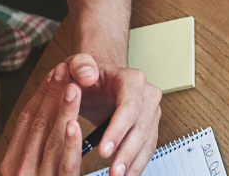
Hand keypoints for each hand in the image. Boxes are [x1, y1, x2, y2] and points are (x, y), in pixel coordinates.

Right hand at [0, 62, 85, 175]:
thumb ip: (34, 150)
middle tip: (64, 69)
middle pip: (38, 125)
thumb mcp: (32, 169)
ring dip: (64, 111)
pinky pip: (66, 164)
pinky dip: (70, 143)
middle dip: (52, 95)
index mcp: (12, 161)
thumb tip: (45, 116)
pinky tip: (74, 124)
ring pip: (52, 139)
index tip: (53, 74)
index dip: (40, 95)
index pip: (26, 120)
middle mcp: (21, 169)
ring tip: (73, 87)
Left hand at [65, 54, 161, 175]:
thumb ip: (79, 64)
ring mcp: (151, 112)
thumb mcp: (77, 64)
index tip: (102, 150)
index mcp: (132, 80)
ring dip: (133, 163)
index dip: (118, 130)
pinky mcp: (149, 127)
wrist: (99, 79)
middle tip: (112, 173)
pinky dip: (136, 164)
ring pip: (147, 142)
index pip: (129, 107)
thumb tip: (88, 75)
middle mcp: (147, 95)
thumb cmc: (88, 73)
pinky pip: (146, 148)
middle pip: (141, 128)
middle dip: (127, 153)